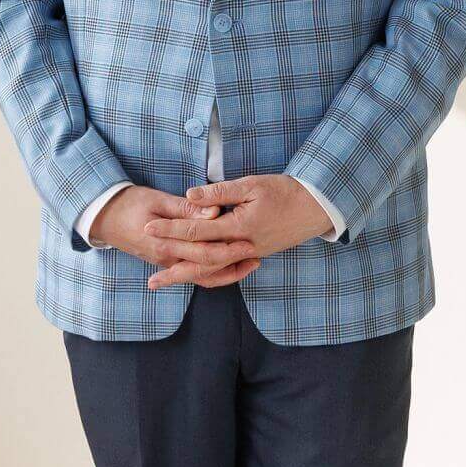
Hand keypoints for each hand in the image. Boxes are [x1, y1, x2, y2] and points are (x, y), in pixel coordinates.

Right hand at [89, 184, 260, 288]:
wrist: (103, 218)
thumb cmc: (129, 203)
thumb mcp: (156, 200)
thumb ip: (186, 208)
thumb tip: (213, 211)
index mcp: (165, 244)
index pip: (204, 252)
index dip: (229, 249)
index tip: (250, 242)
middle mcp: (167, 259)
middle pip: (207, 268)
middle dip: (234, 263)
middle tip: (256, 254)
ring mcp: (166, 263)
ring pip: (202, 277)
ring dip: (227, 273)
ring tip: (250, 264)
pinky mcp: (166, 262)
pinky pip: (193, 275)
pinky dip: (213, 274)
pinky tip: (229, 267)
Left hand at [140, 173, 332, 289]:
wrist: (317, 208)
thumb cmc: (285, 191)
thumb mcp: (252, 185)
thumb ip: (219, 193)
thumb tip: (189, 196)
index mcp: (239, 227)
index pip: (197, 230)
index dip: (170, 229)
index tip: (148, 228)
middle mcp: (242, 246)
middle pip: (200, 261)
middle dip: (172, 263)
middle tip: (148, 272)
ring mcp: (248, 254)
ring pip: (211, 271)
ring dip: (185, 276)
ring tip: (162, 281)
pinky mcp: (252, 255)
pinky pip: (224, 271)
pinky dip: (206, 275)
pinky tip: (191, 274)